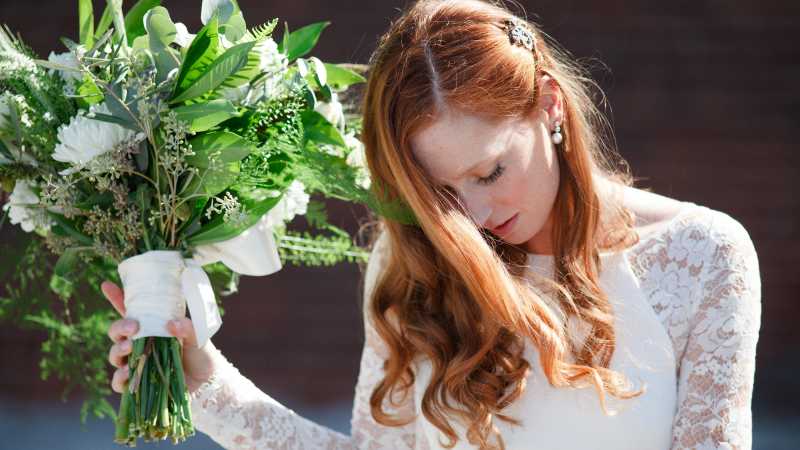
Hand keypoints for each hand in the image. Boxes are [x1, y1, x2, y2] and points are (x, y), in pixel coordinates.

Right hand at [102, 280, 219, 394]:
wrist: (207, 381)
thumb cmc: (200, 354)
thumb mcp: (197, 336)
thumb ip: (187, 328)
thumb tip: (171, 324)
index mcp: (151, 327)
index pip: (129, 311)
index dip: (116, 297)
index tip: (108, 285)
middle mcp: (140, 344)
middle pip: (116, 332)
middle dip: (119, 327)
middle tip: (133, 328)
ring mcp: (137, 363)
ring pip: (114, 355)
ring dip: (118, 350)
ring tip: (129, 348)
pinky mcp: (137, 384)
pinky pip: (118, 382)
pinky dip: (119, 377)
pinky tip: (127, 373)